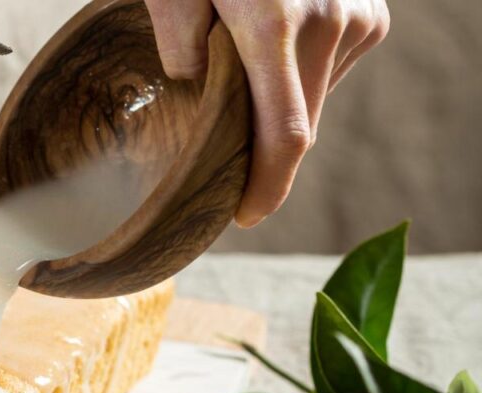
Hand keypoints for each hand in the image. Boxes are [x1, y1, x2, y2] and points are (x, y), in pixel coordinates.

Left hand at [146, 0, 389, 226]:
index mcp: (274, 22)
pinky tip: (276, 40)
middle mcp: (328, 22)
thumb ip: (177, 39)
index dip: (268, 187)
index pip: (285, 134)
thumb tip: (196, 85)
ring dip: (281, 103)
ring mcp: (359, 17)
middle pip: (300, 127)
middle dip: (262, 148)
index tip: (246, 215)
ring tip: (245, 56)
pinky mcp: (373, 15)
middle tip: (219, 142)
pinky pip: (330, 72)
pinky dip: (301, 74)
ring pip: (314, 100)